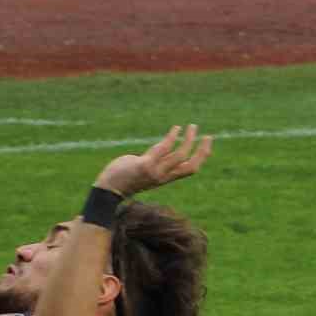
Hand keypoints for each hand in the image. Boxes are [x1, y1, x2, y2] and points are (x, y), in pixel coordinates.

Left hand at [95, 124, 212, 197]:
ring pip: (180, 155)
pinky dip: (172, 137)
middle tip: (208, 136)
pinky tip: (176, 128)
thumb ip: (154, 160)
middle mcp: (163, 176)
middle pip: (191, 166)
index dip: (201, 158)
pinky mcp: (145, 165)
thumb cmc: (123, 177)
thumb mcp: (143, 168)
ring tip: (191, 126)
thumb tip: (161, 148)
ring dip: (188, 139)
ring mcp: (156, 172)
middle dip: (202, 151)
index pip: (189, 170)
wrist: (108, 188)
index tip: (206, 145)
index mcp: (165, 178)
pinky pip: (164, 149)